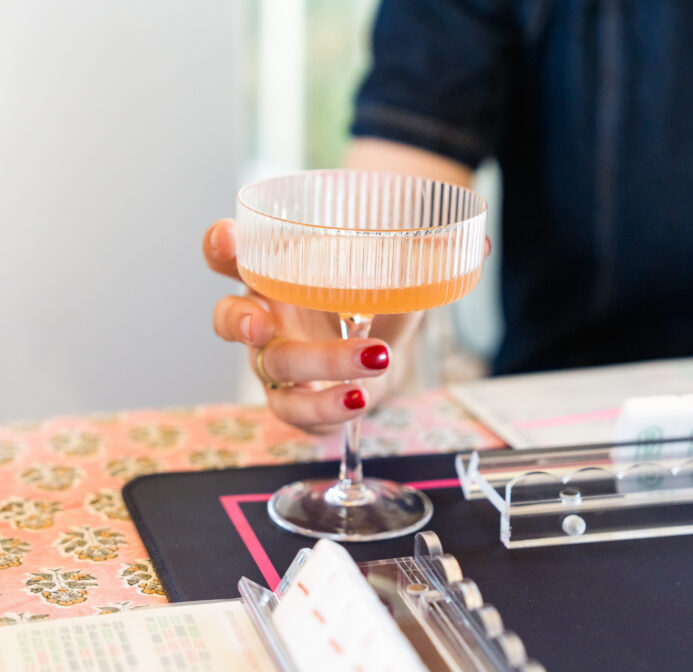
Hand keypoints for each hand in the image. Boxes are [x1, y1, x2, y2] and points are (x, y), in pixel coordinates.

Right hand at [203, 218, 422, 433]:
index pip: (229, 257)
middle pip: (232, 318)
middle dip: (238, 321)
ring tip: (369, 356)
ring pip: (273, 367)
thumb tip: (471, 244)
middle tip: (260, 325)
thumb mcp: (390, 274)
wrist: (381, 358)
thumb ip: (419, 261)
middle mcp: (264, 317)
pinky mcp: (294, 402)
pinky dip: (327, 406)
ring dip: (318, 363)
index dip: (220, 248)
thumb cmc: (372, 303)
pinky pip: (297, 410)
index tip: (229, 239)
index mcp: (273, 274)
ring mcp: (275, 363)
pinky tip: (359, 396)